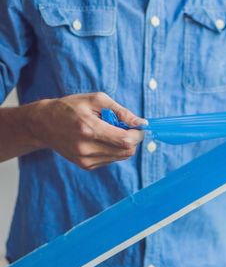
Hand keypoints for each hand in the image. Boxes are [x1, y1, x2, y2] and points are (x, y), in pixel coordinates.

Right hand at [29, 92, 146, 169]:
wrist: (43, 123)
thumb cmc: (71, 107)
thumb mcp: (96, 100)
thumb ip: (121, 111)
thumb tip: (141, 123)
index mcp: (89, 129)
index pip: (125, 140)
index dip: (138, 134)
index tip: (139, 127)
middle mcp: (86, 148)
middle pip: (126, 151)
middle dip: (133, 140)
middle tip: (127, 128)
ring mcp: (85, 159)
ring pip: (121, 157)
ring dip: (123, 145)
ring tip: (111, 131)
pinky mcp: (85, 165)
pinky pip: (111, 160)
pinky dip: (114, 150)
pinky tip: (103, 139)